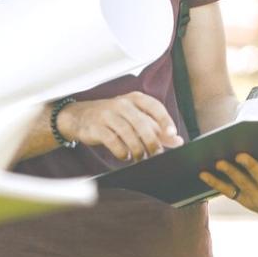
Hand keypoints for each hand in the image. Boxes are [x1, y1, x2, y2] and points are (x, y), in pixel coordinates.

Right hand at [56, 92, 182, 161]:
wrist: (80, 116)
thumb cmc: (113, 117)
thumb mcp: (135, 118)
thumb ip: (156, 128)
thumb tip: (177, 140)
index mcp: (135, 99)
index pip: (155, 107)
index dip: (165, 120)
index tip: (173, 134)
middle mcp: (122, 104)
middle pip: (142, 123)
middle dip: (152, 142)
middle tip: (156, 154)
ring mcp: (108, 114)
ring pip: (128, 133)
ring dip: (137, 149)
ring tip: (141, 157)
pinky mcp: (96, 127)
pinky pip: (112, 140)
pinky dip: (121, 151)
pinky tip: (125, 156)